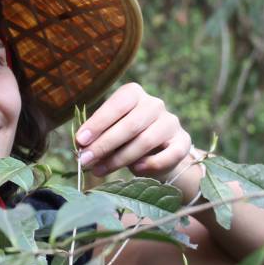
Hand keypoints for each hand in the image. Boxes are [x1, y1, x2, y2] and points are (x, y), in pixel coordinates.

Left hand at [75, 83, 193, 181]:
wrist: (158, 154)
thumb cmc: (126, 140)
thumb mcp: (110, 134)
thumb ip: (98, 137)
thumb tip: (81, 148)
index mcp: (134, 94)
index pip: (117, 104)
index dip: (98, 123)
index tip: (80, 140)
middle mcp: (155, 104)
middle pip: (130, 125)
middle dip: (105, 145)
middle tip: (86, 161)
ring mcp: (171, 122)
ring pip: (146, 141)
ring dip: (120, 159)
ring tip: (99, 170)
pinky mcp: (183, 141)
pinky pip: (169, 155)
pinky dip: (151, 164)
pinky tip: (136, 170)